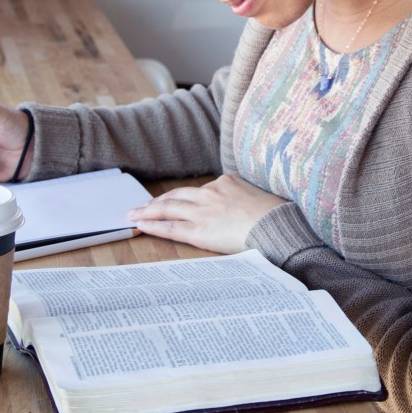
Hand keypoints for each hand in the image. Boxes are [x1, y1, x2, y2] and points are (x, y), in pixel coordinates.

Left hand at [127, 175, 285, 254]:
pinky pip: (171, 227)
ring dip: (148, 211)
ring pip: (168, 208)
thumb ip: (244, 198)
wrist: (277, 227)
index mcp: (226, 182)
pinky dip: (154, 225)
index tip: (172, 200)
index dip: (181, 197)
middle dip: (157, 201)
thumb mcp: (260, 197)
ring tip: (134, 214)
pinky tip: (141, 225)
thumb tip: (243, 207)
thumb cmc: (276, 217)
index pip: (197, 190)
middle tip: (141, 206)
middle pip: (176, 195)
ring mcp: (203, 211)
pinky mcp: (199, 230)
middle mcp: (211, 193)